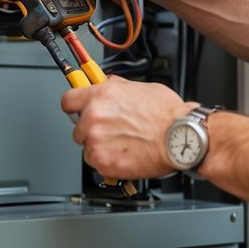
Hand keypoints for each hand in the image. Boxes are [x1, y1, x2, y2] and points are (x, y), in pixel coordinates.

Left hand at [62, 75, 197, 178]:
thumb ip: (118, 87)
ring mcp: (96, 142)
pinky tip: (125, 154)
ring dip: (100, 147)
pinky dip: (108, 161)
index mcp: (102, 96)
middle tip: (112, 131)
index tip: (78, 110)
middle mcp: (94, 118)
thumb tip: (110, 84)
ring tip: (123, 143)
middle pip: (77, 128)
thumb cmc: (167, 114)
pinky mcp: (103, 162)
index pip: (68, 100)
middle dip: (92, 130)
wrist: (180, 136)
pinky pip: (97, 163)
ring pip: (87, 147)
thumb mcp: (142, 87)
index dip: (75, 107)